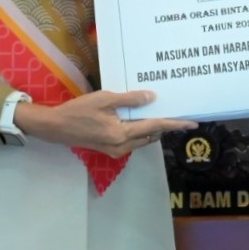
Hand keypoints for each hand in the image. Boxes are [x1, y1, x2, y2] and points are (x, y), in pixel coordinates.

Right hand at [16, 90, 198, 158]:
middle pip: (151, 136)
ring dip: (152, 128)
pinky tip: (140, 118)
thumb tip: (151, 98)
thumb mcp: (104, 99)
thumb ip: (129, 99)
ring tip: (161, 113)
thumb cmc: (78, 110)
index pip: (155, 127)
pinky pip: (133, 141)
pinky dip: (140, 131)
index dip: (174, 124)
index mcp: (122, 134)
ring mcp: (116, 150)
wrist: (56, 127)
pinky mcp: (110, 149)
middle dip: (165, 126)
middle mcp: (122, 146)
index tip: (192, 123)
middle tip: (177, 112)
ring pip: (143, 140)